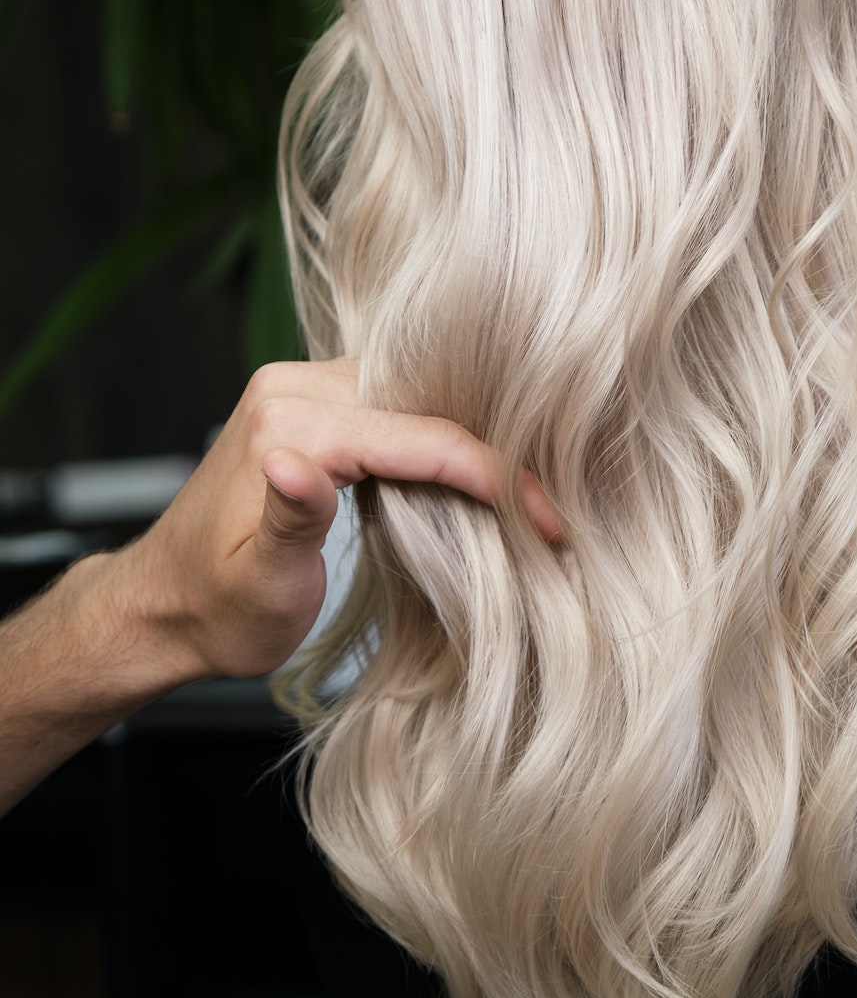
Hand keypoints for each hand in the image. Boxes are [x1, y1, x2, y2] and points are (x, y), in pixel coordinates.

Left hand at [122, 358, 563, 682]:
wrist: (164, 607)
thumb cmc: (214, 610)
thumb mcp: (257, 583)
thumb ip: (285, 519)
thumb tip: (295, 463)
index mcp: (288, 423)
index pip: (418, 436)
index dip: (492, 474)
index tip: (547, 522)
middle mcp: (294, 387)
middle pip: (425, 402)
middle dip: (494, 450)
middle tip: (551, 509)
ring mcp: (302, 388)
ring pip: (416, 398)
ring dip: (470, 441)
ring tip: (528, 495)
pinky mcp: (312, 404)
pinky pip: (395, 407)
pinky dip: (439, 439)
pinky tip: (476, 476)